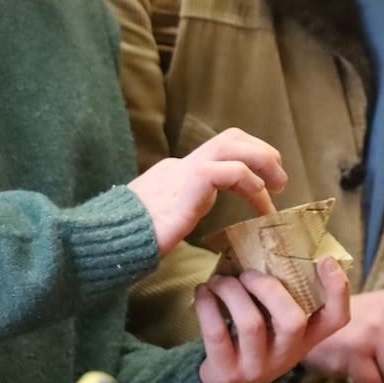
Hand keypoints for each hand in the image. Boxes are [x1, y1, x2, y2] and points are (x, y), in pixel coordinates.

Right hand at [127, 128, 286, 249]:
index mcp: (177, 173)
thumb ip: (185, 210)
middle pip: (230, 138)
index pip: (221, 151)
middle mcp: (180, 166)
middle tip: (280, 180)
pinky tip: (258, 200)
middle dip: (262, 152)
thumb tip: (198, 214)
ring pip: (231, 146)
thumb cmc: (130, 242)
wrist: (103, 244)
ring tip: (278, 186)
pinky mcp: (183, 187)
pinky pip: (223, 170)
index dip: (251, 163)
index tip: (267, 191)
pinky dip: (247, 180)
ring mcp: (180, 174)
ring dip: (262, 161)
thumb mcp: (165, 221)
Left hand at [195, 256, 350, 382]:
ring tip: (219, 281)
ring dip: (231, 292)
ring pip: (250, 324)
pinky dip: (208, 305)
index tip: (324, 258)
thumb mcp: (277, 322)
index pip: (337, 318)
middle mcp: (287, 355)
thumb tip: (272, 246)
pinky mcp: (228, 373)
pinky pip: (217, 333)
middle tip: (247, 274)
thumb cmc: (256, 337)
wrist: (226, 381)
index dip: (337, 288)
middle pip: (292, 322)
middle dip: (268, 288)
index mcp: (307, 338)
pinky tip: (203, 292)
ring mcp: (258, 368)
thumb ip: (284, 295)